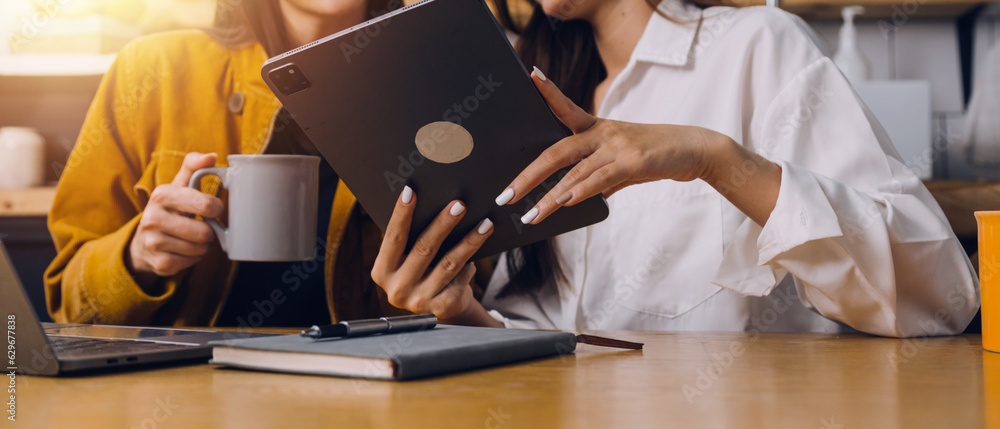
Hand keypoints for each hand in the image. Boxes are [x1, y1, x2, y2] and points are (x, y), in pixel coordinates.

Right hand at [127, 152, 223, 280]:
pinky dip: (194, 258)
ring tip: (193, 238)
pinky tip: (185, 250)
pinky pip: (191, 263)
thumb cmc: (170, 208)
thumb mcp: (178, 185)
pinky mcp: (158, 263)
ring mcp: (153, 242)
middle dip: (210, 232)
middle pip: (204, 232)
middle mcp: (152, 218)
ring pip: (199, 249)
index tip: (214, 209)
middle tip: (204, 227)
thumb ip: (193, 166)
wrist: (144, 240)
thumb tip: (211, 156)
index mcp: (162, 194)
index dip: (217, 208)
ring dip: (203, 246)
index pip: (206, 204)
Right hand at [371, 186, 497, 322]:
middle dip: (443, 224)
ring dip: (469, 241)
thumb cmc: (423, 272)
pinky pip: (460, 279)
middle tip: (459, 205)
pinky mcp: (442, 308)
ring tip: (484, 223)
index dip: (401, 214)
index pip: (393, 238)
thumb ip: (411, 240)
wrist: (440, 306)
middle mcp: (397, 289)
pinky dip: (470, 265)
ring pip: (448, 263)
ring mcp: (420, 301)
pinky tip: (478, 255)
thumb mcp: (408, 260)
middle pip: (423, 248)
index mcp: (383, 271)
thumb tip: (430, 202)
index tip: (411, 191)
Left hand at [494, 67, 728, 224]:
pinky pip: (598, 178)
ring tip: (530, 214)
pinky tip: (563, 203)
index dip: (547, 92)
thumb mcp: (621, 163)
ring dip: (549, 197)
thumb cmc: (655, 155)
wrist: (695, 149)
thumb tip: (576, 198)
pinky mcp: (632, 161)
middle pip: (556, 151)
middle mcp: (603, 133)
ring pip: (574, 172)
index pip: (565, 108)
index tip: (530, 76)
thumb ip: (598, 178)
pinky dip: (578, 191)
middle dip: (528, 175)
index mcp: (597, 128)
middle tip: (506, 195)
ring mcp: (617, 146)